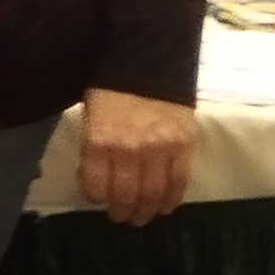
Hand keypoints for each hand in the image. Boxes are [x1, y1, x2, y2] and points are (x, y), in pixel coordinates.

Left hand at [77, 87, 195, 225]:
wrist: (147, 57)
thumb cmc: (110, 84)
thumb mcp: (89, 114)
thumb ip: (92, 147)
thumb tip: (93, 178)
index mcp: (99, 141)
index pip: (96, 187)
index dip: (95, 198)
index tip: (98, 200)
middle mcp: (129, 150)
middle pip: (126, 196)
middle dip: (121, 212)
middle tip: (121, 217)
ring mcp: (160, 149)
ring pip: (153, 194)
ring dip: (146, 211)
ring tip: (141, 217)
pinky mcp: (185, 145)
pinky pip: (180, 181)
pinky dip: (172, 199)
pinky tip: (165, 207)